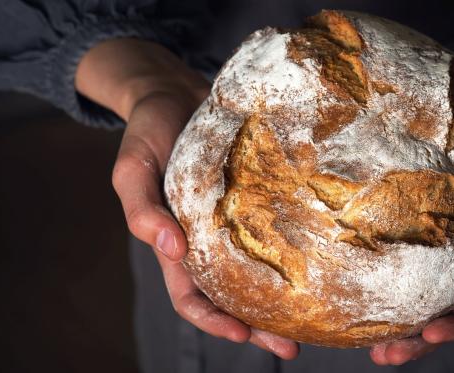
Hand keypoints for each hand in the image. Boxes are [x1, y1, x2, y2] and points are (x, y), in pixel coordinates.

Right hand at [75, 38, 299, 358]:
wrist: (175, 93)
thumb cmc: (148, 132)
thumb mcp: (132, 168)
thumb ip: (141, 208)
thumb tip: (168, 248)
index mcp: (177, 243)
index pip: (191, 297)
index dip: (213, 321)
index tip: (242, 335)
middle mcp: (210, 240)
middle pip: (234, 296)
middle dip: (258, 327)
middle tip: (292, 346)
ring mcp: (236, 221)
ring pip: (260, 271)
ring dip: (281, 299)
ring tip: (315, 318)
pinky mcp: (259, 197)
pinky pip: (277, 231)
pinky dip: (293, 251)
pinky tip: (322, 261)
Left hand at [369, 62, 453, 364]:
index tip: (428, 336)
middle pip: (446, 309)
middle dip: (418, 338)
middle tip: (383, 356)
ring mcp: (453, 235)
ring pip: (422, 284)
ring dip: (397, 314)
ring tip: (363, 335)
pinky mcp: (431, 211)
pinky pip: (408, 242)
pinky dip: (386, 264)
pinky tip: (356, 272)